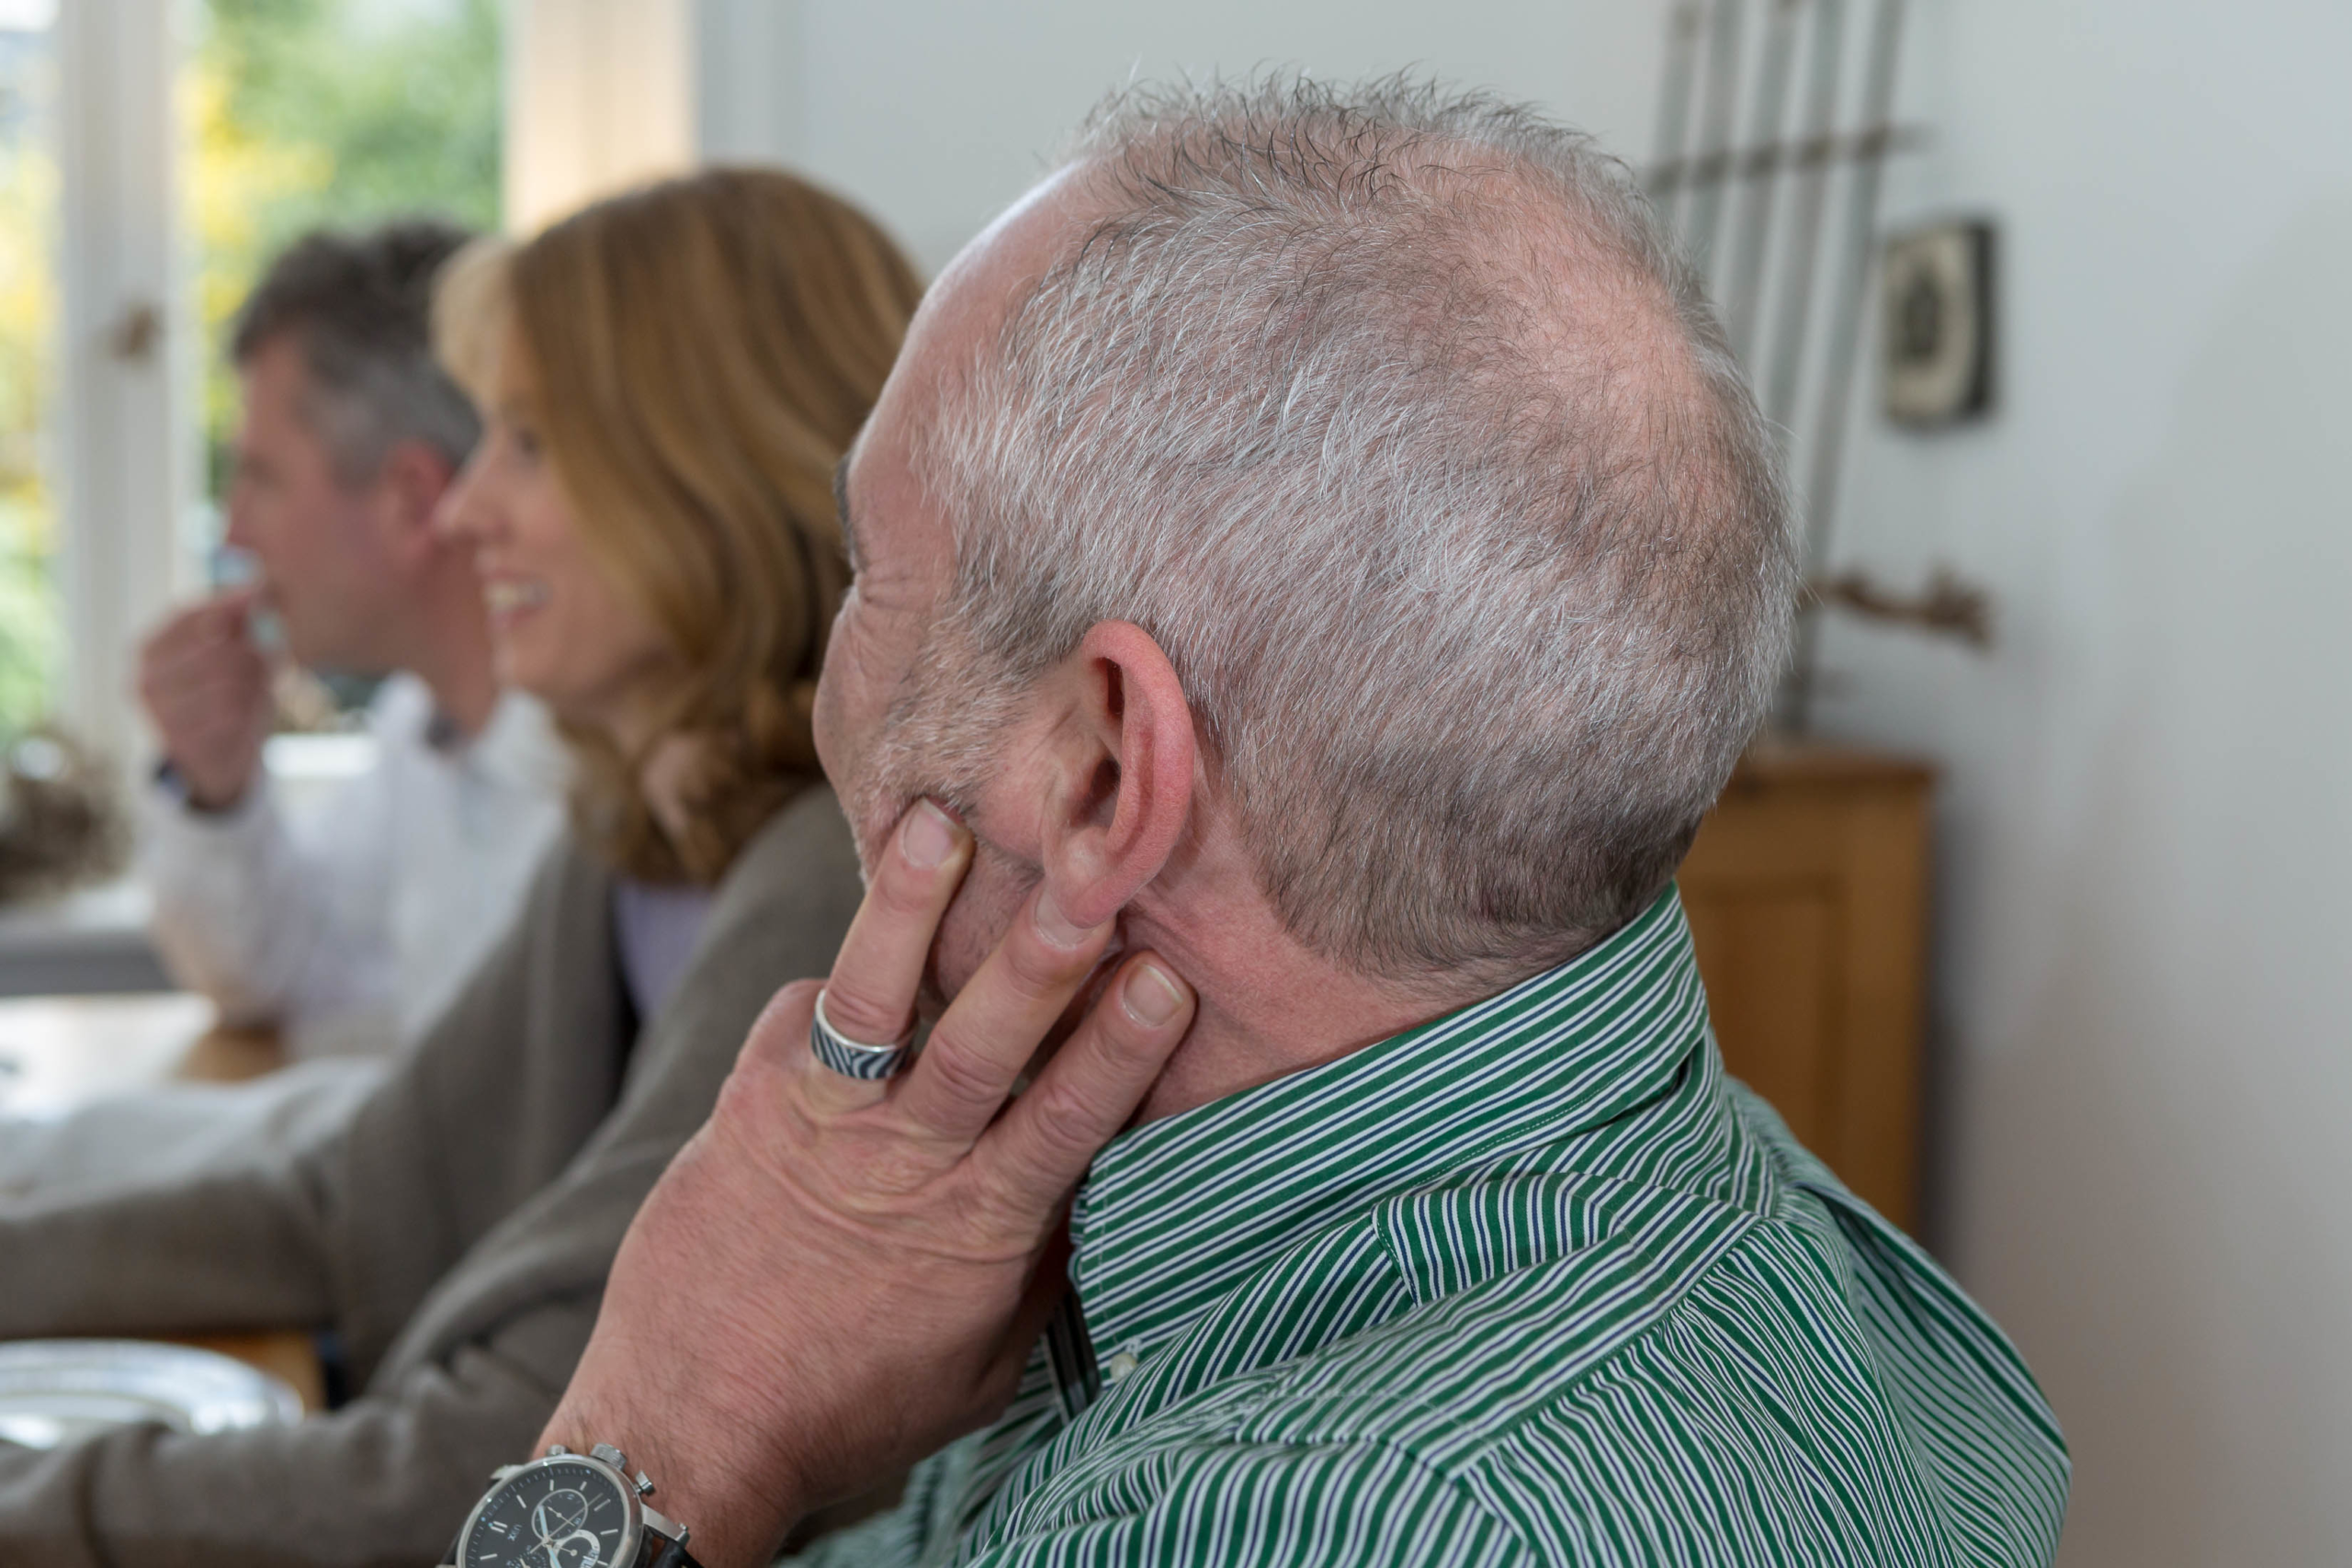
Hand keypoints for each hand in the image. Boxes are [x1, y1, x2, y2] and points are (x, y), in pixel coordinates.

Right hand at [135, 589, 270, 810]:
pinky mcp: (183, 745)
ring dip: (253, 685)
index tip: (260, 596)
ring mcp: (159, 714)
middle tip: (264, 661)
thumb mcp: (232, 649)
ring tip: (255, 689)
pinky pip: (231, 717)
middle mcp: (144, 679)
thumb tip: (256, 585)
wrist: (221, 755)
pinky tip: (247, 715)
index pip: (188, 615)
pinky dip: (250, 713)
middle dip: (249, 653)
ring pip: (226, 684)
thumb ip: (237, 618)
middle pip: (211, 648)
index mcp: (149, 649)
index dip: (228, 604)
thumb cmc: (228, 691)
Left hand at [539, 800, 1196, 1567]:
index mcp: (978, 1229)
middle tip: (1084, 879)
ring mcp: (819, 1127)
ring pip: (871, 998)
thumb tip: (1094, 1182)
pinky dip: (835, 975)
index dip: (1120, 1049)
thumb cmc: (852, 1405)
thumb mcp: (982, 1362)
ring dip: (907, 908)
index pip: (1067, 1124)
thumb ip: (1037, 1264)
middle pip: (982, 1045)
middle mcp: (903, 1165)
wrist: (690, 1428)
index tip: (1166, 976)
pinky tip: (871, 942)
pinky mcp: (746, 1106)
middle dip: (1038, 959)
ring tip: (935, 824)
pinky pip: (798, 1014)